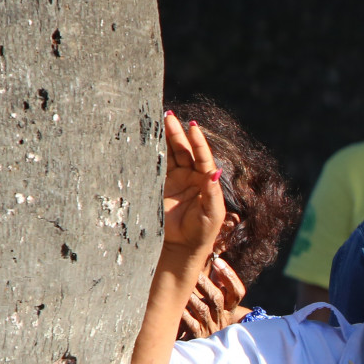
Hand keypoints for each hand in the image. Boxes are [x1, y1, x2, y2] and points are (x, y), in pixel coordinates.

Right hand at [161, 112, 225, 256]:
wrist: (181, 247)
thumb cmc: (201, 233)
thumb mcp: (211, 214)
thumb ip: (212, 193)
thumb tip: (215, 172)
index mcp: (206, 181)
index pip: (203, 157)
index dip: (198, 142)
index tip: (192, 126)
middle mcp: (191, 177)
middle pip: (184, 150)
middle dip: (177, 133)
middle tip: (169, 116)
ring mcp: (175, 180)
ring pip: (170, 154)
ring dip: (165, 138)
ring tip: (160, 120)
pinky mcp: (160, 186)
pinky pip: (156, 165)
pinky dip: (153, 152)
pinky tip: (148, 139)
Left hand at [178, 256, 248, 339]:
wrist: (210, 346)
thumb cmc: (211, 316)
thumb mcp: (220, 303)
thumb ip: (218, 283)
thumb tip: (211, 257)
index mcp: (230, 307)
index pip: (237, 292)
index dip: (229, 276)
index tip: (218, 261)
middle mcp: (222, 317)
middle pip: (217, 298)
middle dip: (204, 282)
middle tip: (192, 270)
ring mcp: (210, 327)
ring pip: (202, 309)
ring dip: (191, 295)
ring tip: (181, 284)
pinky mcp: (198, 335)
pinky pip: (190, 323)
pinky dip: (183, 313)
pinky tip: (176, 304)